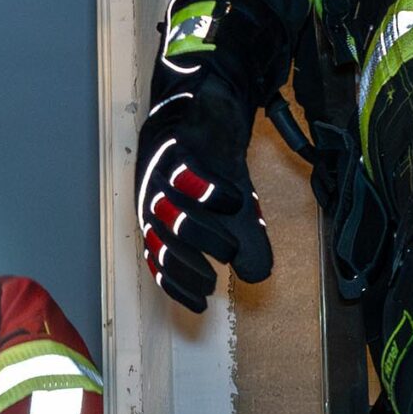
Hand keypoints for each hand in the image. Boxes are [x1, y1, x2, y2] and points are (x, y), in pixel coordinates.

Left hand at [136, 79, 272, 311]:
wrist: (207, 109)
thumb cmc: (215, 169)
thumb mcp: (236, 214)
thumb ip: (246, 244)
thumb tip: (258, 278)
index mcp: (160, 218)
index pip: (159, 259)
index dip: (177, 285)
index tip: (200, 304)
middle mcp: (154, 197)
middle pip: (161, 238)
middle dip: (187, 265)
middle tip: (215, 280)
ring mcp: (162, 171)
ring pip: (169, 209)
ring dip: (201, 235)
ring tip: (229, 248)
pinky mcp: (178, 145)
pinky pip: (186, 172)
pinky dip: (210, 191)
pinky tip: (234, 201)